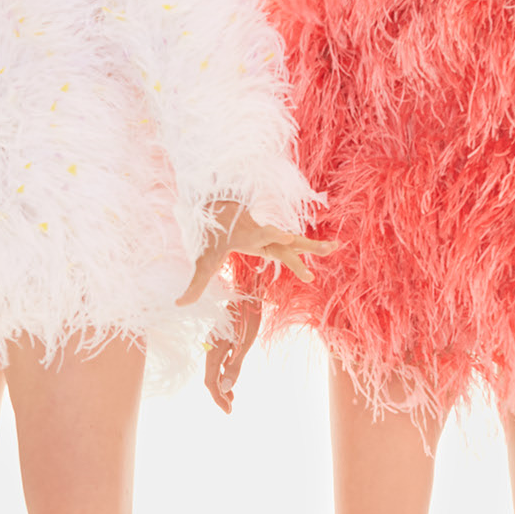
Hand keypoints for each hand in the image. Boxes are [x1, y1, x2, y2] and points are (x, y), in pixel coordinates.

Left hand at [176, 201, 334, 305]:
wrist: (219, 209)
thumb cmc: (212, 236)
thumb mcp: (203, 261)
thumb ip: (195, 285)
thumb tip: (179, 304)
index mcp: (246, 236)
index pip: (261, 234)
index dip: (272, 235)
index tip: (284, 234)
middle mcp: (262, 235)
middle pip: (284, 242)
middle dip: (301, 247)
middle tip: (320, 255)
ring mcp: (271, 236)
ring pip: (295, 241)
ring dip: (315, 245)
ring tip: (335, 247)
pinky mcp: (276, 238)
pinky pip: (296, 243)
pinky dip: (313, 246)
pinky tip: (329, 248)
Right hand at [204, 296, 262, 414]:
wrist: (248, 292)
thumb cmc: (248, 316)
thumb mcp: (245, 343)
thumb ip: (234, 366)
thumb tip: (225, 388)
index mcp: (215, 350)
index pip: (211, 381)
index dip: (218, 398)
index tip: (228, 411)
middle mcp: (211, 348)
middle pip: (210, 377)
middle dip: (219, 394)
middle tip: (230, 408)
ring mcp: (215, 343)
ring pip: (214, 370)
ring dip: (221, 385)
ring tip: (231, 397)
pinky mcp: (222, 339)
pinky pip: (219, 361)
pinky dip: (224, 372)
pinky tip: (230, 378)